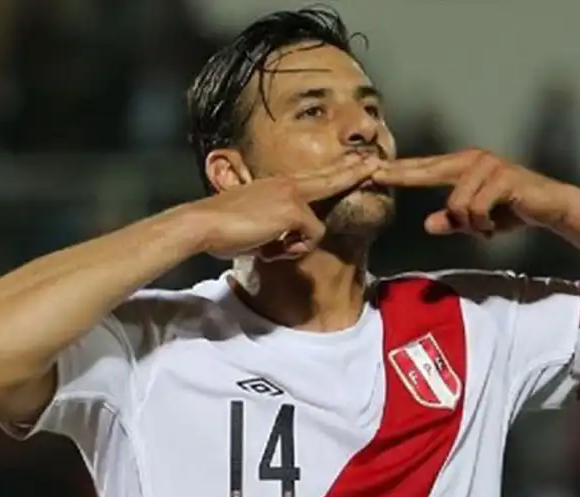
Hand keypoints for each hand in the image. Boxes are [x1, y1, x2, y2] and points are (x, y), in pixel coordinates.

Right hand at [195, 156, 381, 259]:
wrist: (203, 224)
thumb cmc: (221, 227)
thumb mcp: (253, 222)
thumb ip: (274, 225)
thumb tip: (282, 239)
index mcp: (278, 185)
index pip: (315, 176)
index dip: (338, 171)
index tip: (357, 164)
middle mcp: (288, 184)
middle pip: (331, 178)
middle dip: (355, 172)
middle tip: (376, 163)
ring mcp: (293, 195)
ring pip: (317, 226)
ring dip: (294, 245)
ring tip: (268, 246)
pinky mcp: (294, 210)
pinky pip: (309, 238)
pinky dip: (290, 250)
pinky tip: (268, 247)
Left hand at [372, 149, 573, 235]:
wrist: (548, 206)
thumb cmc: (510, 210)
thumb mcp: (476, 220)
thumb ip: (453, 220)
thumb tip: (428, 224)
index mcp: (462, 166)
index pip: (424, 168)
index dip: (400, 171)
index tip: (374, 172)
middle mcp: (472, 160)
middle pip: (429, 170)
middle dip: (403, 175)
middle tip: (376, 176)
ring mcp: (488, 165)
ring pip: (457, 203)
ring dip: (470, 223)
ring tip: (485, 226)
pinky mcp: (503, 177)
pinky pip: (476, 208)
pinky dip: (483, 224)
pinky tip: (494, 225)